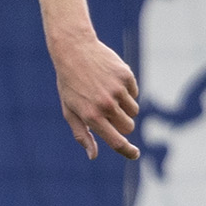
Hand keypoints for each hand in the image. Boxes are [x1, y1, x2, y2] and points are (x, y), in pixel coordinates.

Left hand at [49, 29, 141, 159]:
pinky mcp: (126, 76)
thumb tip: (93, 155)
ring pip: (134, 111)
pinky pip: (135, 93)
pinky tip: (110, 80)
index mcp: (92, 116)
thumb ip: (82, 134)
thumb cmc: (70, 84)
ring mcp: (118, 90)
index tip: (135, 154)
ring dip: (124, 107)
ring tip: (106, 93)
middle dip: (121, 124)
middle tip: (107, 112)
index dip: (128, 151)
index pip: (117, 142)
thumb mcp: (70, 111)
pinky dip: (126, 91)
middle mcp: (106, 105)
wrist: (74, 50)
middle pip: (128, 127)